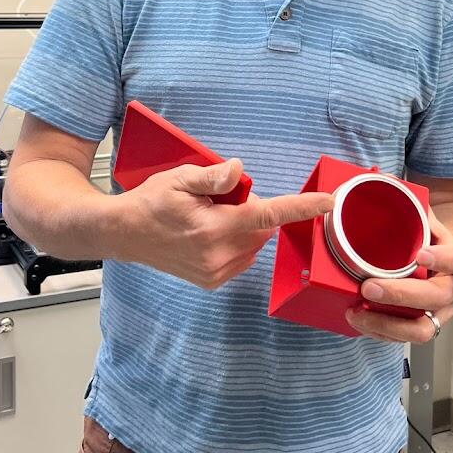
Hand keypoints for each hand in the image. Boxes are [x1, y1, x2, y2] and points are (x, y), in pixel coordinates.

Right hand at [117, 158, 334, 289]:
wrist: (124, 234)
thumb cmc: (151, 201)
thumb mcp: (179, 177)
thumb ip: (213, 177)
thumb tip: (240, 171)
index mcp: (213, 228)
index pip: (268, 214)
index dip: (301, 207)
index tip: (328, 203)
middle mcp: (218, 255)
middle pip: (262, 227)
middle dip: (252, 209)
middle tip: (218, 199)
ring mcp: (216, 272)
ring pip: (253, 243)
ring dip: (244, 226)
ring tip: (208, 217)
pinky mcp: (212, 281)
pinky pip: (242, 256)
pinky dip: (236, 241)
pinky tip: (208, 233)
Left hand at [345, 209, 452, 343]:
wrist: (446, 259)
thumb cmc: (433, 236)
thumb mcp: (430, 217)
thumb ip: (412, 204)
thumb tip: (382, 179)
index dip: (448, 259)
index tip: (421, 253)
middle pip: (437, 298)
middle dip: (402, 295)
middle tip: (369, 287)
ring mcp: (440, 311)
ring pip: (422, 329)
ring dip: (387, 323)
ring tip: (357, 312)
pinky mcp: (423, 324)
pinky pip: (404, 337)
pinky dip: (379, 331)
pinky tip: (357, 319)